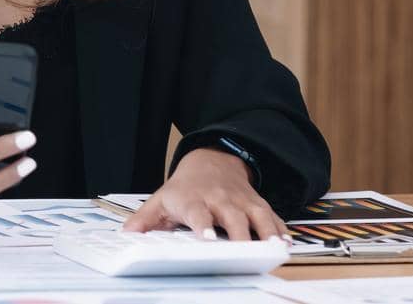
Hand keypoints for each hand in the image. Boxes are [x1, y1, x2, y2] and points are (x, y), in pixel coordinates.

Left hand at [122, 147, 288, 240]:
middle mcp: (220, 200)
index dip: (203, 225)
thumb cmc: (185, 188)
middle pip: (233, 217)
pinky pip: (273, 216)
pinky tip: (286, 243)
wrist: (211, 160)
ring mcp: (242, 202)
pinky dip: (281, 229)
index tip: (208, 237)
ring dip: (267, 232)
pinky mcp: (259, 204)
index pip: (198, 212)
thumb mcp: (161, 199)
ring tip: (274, 249)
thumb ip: (145, 219)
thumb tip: (127, 234)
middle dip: (239, 234)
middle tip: (245, 251)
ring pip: (258, 216)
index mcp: (195, 200)